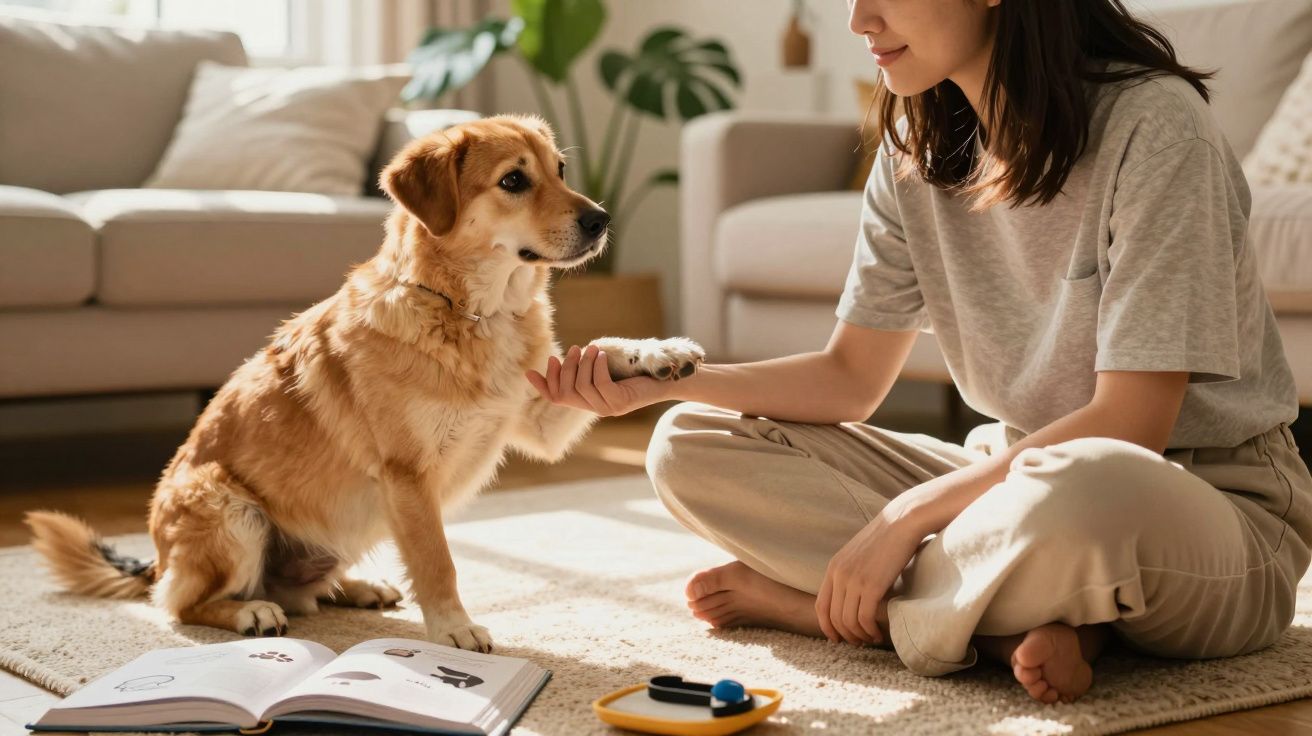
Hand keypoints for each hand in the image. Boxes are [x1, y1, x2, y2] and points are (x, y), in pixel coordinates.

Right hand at [526, 344, 672, 416]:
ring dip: (585, 363)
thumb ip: (585, 366)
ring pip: (581, 387)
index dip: (542, 385)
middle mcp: (595, 408)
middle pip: (565, 392)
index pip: (557, 398)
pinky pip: (599, 385)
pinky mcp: (619, 404)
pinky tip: (602, 355)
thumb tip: (565, 357)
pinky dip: (598, 367)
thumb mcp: (604, 366)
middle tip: (575, 348)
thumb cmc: (634, 369)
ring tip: (593, 348)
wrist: (664, 378)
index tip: (529, 371)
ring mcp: (607, 408)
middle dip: (566, 368)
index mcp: (588, 400)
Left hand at [816, 499, 926, 645]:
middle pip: (833, 618)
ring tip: (871, 639)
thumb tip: (852, 597)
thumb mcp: (858, 555)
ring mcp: (854, 581)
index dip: (827, 627)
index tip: (838, 638)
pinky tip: (878, 633)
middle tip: (858, 643)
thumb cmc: (886, 538)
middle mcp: (839, 575)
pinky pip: (864, 618)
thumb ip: (850, 573)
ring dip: (859, 636)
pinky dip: (870, 631)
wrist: (902, 521)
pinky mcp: (872, 586)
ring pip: (848, 622)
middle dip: (845, 636)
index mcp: (833, 568)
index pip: (821, 606)